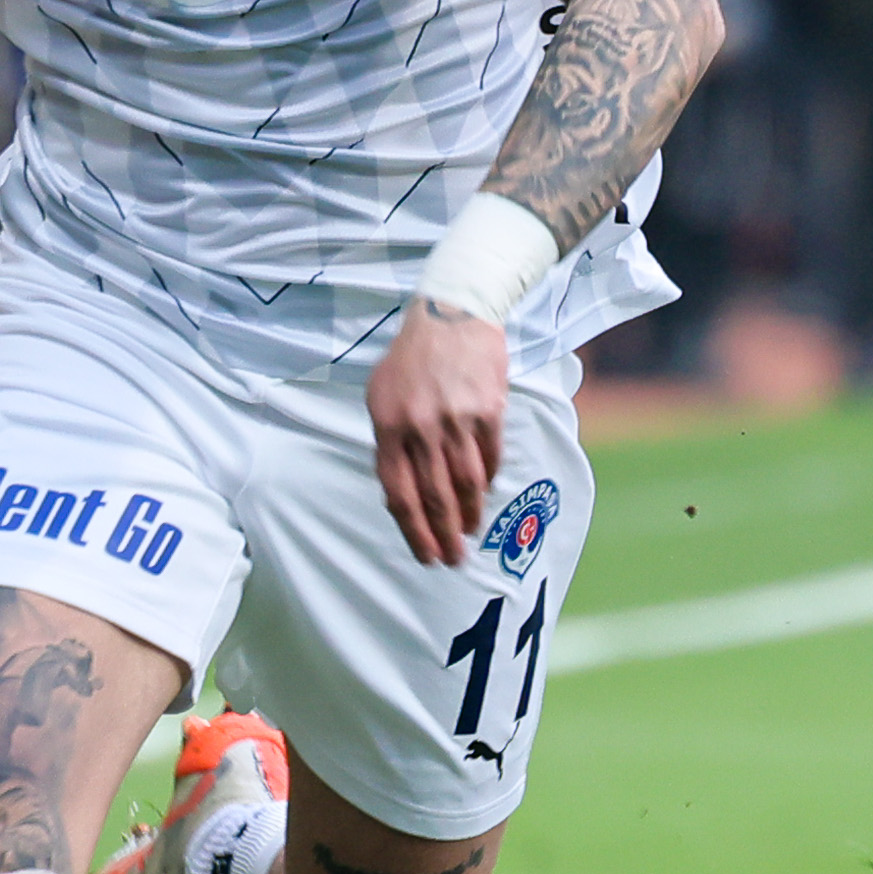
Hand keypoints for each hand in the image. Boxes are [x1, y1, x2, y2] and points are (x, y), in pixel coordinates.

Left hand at [368, 294, 510, 570]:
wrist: (452, 313)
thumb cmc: (411, 359)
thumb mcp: (382, 395)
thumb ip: (390, 443)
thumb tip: (401, 492)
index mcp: (389, 426)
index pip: (399, 493)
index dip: (413, 530)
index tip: (424, 555)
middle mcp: (421, 427)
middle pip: (435, 496)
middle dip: (444, 535)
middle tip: (453, 560)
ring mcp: (456, 419)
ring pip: (466, 482)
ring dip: (470, 513)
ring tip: (471, 533)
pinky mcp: (488, 409)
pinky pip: (490, 456)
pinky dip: (488, 479)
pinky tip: (485, 493)